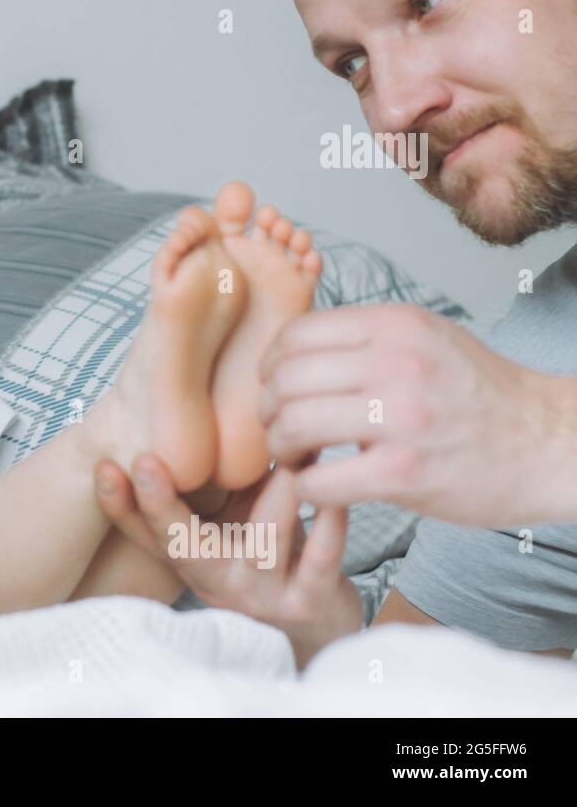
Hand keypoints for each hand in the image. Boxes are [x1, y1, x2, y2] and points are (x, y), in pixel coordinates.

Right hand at [93, 452, 360, 667]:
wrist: (318, 620)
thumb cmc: (266, 547)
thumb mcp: (230, 513)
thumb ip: (214, 475)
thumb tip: (201, 395)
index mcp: (188, 555)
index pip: (140, 529)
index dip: (117, 502)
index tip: (102, 466)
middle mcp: (214, 579)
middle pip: (178, 543)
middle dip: (159, 503)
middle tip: (145, 462)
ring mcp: (259, 596)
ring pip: (262, 540)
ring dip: (279, 491)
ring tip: (291, 449)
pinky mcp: (307, 604)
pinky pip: (317, 560)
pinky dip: (329, 526)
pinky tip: (335, 497)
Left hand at [258, 304, 576, 526]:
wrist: (548, 443)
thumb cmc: (477, 394)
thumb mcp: (424, 340)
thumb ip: (361, 339)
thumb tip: (287, 349)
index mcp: (395, 326)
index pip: (294, 335)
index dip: (269, 365)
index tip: (273, 388)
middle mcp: (397, 365)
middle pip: (285, 381)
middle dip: (266, 409)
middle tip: (278, 428)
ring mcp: (401, 419)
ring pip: (292, 426)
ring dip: (280, 448)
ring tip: (295, 456)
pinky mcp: (405, 474)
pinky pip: (318, 481)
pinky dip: (304, 487)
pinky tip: (317, 486)